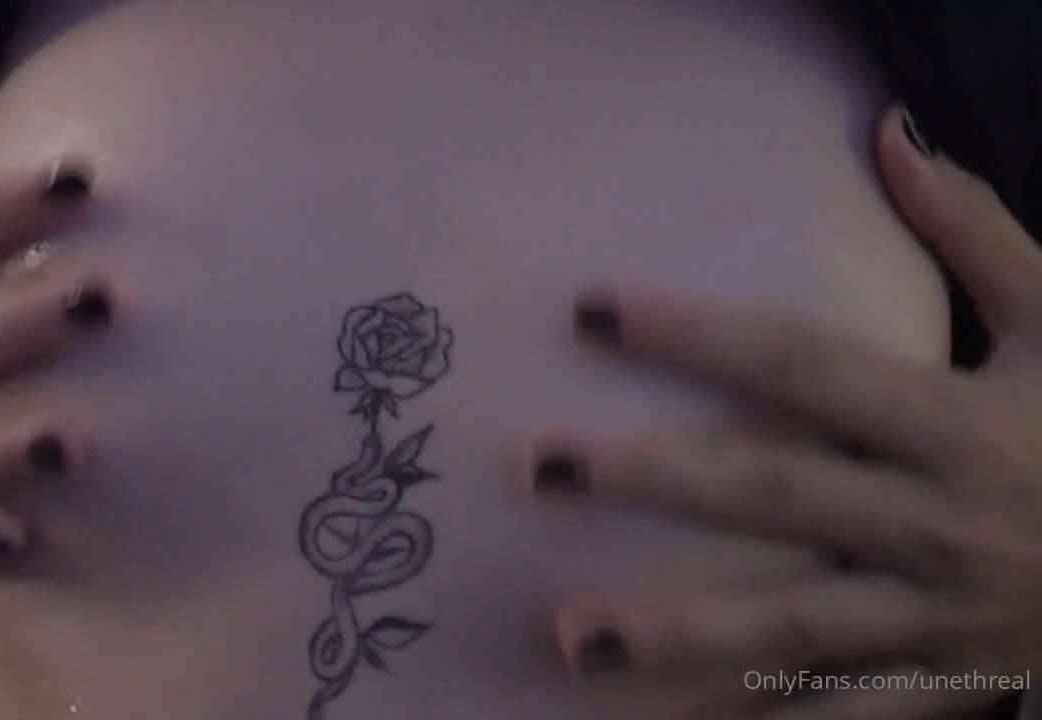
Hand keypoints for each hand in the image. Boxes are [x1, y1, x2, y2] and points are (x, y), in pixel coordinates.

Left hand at [536, 104, 1041, 718]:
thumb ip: (974, 233)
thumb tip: (891, 133)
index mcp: (955, 421)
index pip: (798, 362)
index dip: (693, 333)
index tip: (590, 310)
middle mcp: (936, 519)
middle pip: (770, 492)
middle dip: (649, 477)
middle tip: (537, 466)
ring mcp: (938, 614)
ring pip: (792, 626)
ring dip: (679, 633)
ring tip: (573, 637)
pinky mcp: (946, 684)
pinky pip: (848, 719)